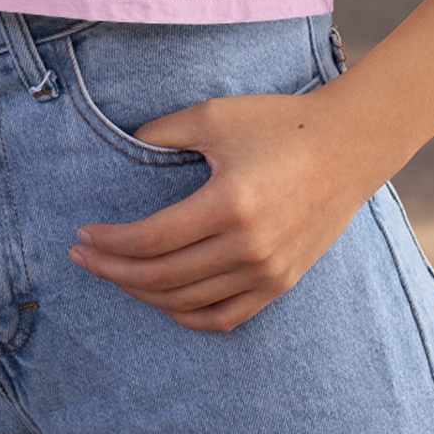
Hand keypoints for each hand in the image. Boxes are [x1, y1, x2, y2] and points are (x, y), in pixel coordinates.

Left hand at [67, 83, 379, 332]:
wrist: (350, 145)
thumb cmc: (280, 123)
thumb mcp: (215, 116)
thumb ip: (163, 132)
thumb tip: (123, 148)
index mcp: (229, 203)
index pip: (152, 240)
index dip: (111, 242)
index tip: (83, 234)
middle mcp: (249, 246)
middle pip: (162, 277)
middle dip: (113, 270)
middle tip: (83, 256)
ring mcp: (268, 271)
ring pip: (187, 302)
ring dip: (142, 293)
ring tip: (115, 273)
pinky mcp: (282, 282)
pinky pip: (225, 317)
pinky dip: (188, 316)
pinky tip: (163, 302)